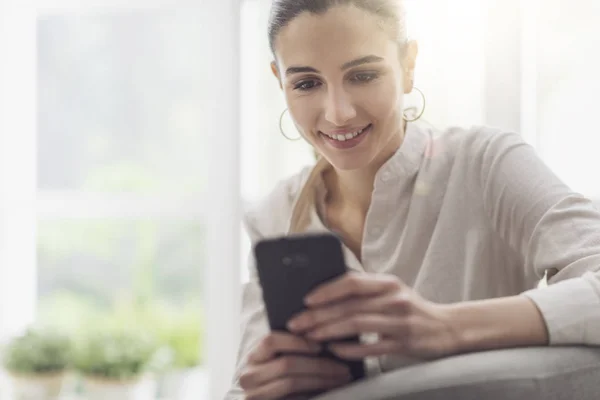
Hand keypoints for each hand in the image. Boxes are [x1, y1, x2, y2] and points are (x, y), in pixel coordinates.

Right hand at [240, 332, 352, 399]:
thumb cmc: (284, 383)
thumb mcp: (283, 363)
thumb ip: (295, 351)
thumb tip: (325, 338)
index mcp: (253, 357)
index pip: (271, 341)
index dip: (297, 342)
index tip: (321, 347)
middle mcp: (247, 375)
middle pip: (286, 363)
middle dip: (320, 365)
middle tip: (343, 369)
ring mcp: (252, 395)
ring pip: (291, 382)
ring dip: (320, 381)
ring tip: (341, 380)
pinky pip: (293, 399)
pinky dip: (311, 395)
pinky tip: (327, 393)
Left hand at [287, 273, 459, 360]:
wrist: (447, 328)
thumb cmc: (411, 309)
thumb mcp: (391, 292)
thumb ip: (364, 290)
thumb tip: (324, 293)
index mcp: (388, 283)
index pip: (351, 281)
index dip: (326, 290)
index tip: (306, 300)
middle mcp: (394, 298)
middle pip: (349, 305)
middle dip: (319, 315)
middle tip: (297, 323)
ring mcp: (400, 321)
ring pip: (357, 323)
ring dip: (329, 330)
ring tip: (310, 336)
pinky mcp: (404, 343)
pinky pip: (372, 347)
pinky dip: (350, 348)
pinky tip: (334, 350)